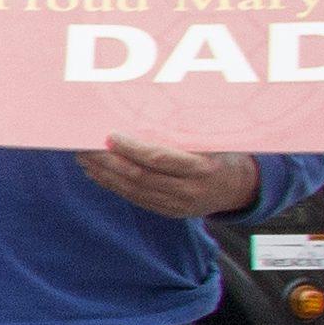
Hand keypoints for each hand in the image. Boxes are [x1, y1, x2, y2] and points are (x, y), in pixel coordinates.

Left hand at [79, 134, 259, 220]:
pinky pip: (135, 199)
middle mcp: (189, 191)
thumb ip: (184, 133)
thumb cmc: (223, 153)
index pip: (159, 159)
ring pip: (133, 190)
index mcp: (202, 169)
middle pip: (140, 176)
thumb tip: (144, 112)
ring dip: (104, 174)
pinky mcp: (168, 212)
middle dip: (108, 161)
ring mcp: (178, 205)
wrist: (239, 187)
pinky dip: (113, 185)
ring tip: (84, 158)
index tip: (110, 136)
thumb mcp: (214, 140)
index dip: (132, 149)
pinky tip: (97, 173)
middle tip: (84, 146)